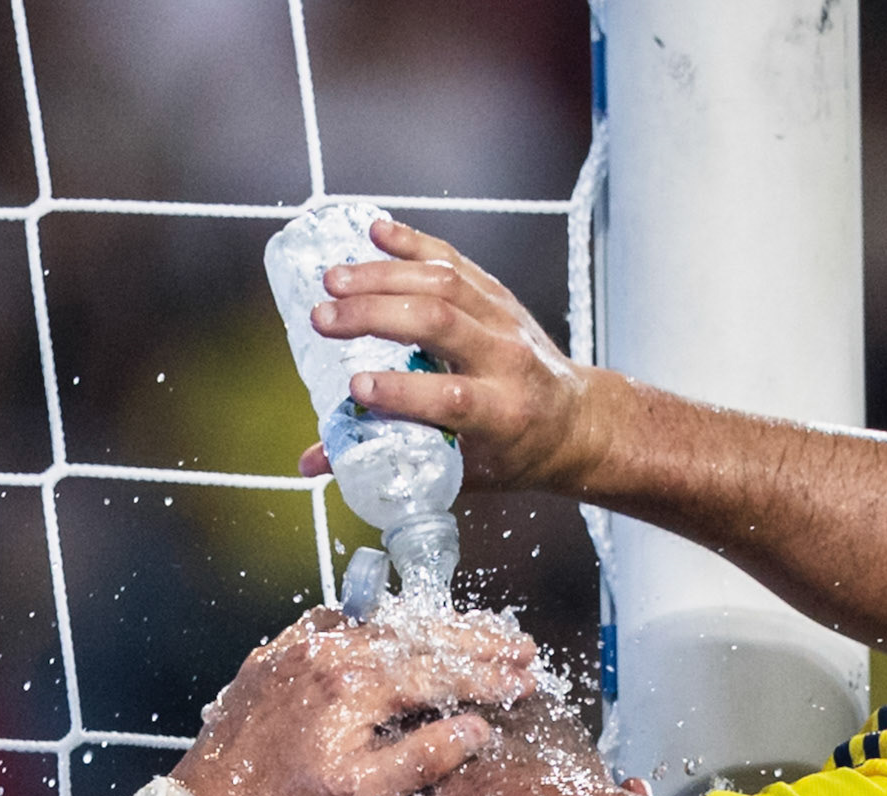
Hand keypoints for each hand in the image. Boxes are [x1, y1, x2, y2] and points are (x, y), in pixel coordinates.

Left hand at [173, 606, 537, 795]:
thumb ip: (423, 759)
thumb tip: (476, 729)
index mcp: (355, 681)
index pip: (440, 671)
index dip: (489, 677)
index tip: (529, 681)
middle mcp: (330, 647)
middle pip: (419, 635)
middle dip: (476, 641)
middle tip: (522, 648)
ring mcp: (301, 644)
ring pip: (383, 624)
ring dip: (435, 629)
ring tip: (479, 632)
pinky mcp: (280, 652)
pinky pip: (341, 623)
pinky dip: (382, 625)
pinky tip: (401, 630)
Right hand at [297, 217, 604, 493]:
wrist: (574, 422)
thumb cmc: (512, 454)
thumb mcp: (458, 471)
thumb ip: (386, 462)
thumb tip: (312, 465)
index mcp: (502, 413)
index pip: (452, 396)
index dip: (403, 392)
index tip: (357, 388)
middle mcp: (507, 360)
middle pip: (440, 323)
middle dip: (377, 317)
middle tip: (324, 319)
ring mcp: (504, 320)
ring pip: (443, 284)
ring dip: (383, 276)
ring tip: (333, 279)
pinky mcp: (497, 294)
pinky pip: (453, 260)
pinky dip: (412, 242)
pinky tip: (374, 232)